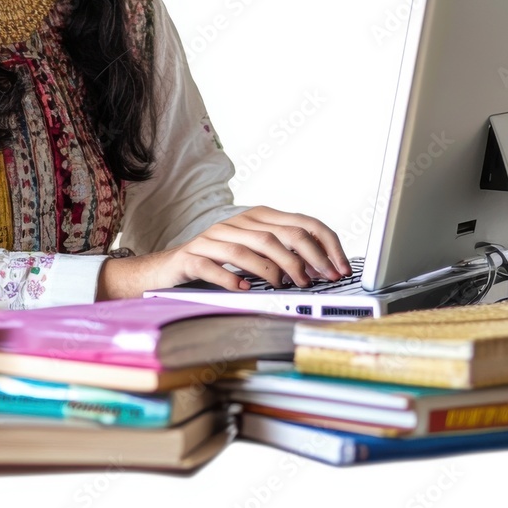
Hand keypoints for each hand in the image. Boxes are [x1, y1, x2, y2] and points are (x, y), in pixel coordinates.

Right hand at [97, 206, 350, 298]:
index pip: (299, 222)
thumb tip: (319, 268)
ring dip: (272, 269)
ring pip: (247, 249)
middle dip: (303, 259)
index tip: (339, 267)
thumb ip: (282, 253)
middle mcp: (234, 223)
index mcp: (255, 218)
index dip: (323, 244)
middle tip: (318, 281)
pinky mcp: (191, 257)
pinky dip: (231, 278)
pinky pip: (212, 265)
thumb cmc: (217, 262)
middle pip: (276, 235)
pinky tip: (244, 289)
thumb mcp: (254, 253)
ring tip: (287, 286)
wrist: (168, 268)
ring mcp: (211, 239)